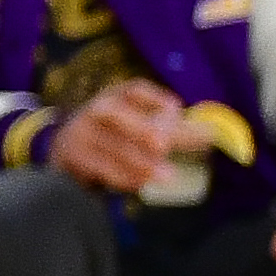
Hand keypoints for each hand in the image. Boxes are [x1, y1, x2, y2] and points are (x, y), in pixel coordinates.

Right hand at [44, 79, 190, 196]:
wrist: (65, 152)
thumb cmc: (113, 137)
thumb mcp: (138, 127)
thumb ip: (171, 131)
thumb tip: (210, 133)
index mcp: (116, 97)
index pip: (133, 90)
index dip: (155, 99)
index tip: (177, 110)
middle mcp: (95, 110)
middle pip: (115, 113)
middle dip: (141, 128)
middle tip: (164, 145)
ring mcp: (80, 132)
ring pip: (109, 145)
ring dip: (139, 161)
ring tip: (167, 176)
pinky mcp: (71, 156)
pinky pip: (97, 166)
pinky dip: (121, 176)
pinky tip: (140, 184)